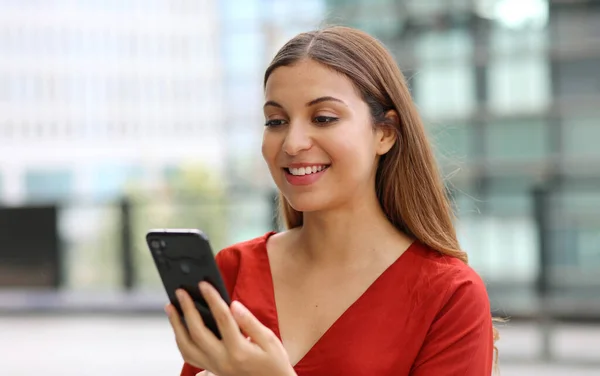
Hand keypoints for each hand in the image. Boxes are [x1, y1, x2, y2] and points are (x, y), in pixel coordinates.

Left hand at [166, 281, 295, 375]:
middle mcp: (223, 360)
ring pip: (187, 347)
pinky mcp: (211, 370)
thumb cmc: (273, 362)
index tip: (204, 284)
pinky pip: (188, 355)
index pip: (222, 319)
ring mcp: (214, 367)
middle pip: (198, 333)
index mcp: (239, 351)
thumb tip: (234, 305)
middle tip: (180, 292)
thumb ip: (250, 323)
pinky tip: (178, 326)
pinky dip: (180, 339)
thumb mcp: (269, 340)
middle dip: (187, 309)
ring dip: (176, 326)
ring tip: (171, 307)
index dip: (212, 298)